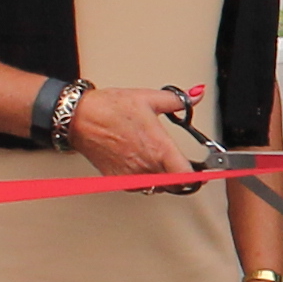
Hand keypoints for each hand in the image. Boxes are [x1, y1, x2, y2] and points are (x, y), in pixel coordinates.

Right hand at [60, 81, 210, 186]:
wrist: (80, 118)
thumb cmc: (110, 108)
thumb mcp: (149, 98)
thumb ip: (177, 100)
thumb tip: (196, 94)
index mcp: (158, 148)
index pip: (186, 176)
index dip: (197, 176)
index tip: (203, 172)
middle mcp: (146, 166)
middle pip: (175, 185)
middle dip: (183, 178)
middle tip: (186, 168)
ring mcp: (132, 176)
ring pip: (158, 188)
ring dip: (165, 180)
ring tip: (165, 165)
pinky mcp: (118, 180)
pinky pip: (140, 187)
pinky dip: (147, 181)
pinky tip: (145, 166)